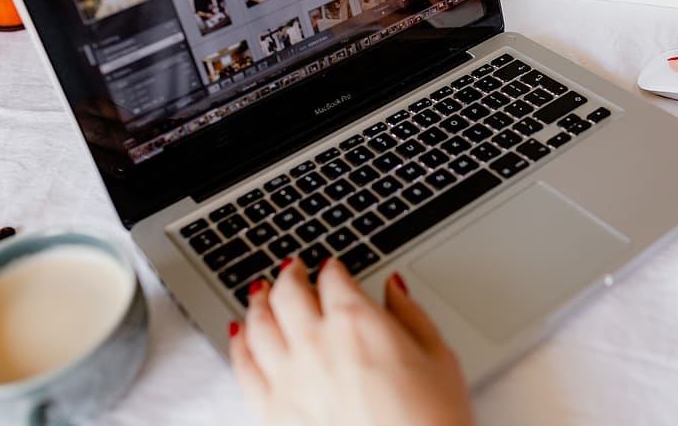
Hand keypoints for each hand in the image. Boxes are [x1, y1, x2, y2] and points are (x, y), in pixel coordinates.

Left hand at [229, 259, 474, 425]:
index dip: (332, 267)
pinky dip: (238, 343)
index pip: (333, 278)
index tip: (332, 267)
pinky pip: (242, 367)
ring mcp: (289, 378)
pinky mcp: (272, 412)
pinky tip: (239, 333)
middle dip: (290, 274)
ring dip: (259, 301)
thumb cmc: (432, 422)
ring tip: (261, 292)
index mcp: (358, 322)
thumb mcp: (439, 356)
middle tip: (292, 268)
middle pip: (288, 292)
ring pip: (258, 323)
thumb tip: (395, 288)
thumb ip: (410, 314)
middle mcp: (317, 343)